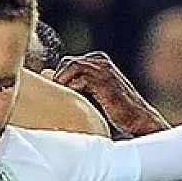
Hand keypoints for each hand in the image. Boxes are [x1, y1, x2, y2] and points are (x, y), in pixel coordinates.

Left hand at [51, 52, 168, 136]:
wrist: (137, 120)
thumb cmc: (113, 111)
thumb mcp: (87, 95)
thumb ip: (69, 84)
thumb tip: (44, 72)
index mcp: (98, 61)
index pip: (67, 63)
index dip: (59, 79)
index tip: (56, 96)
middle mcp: (100, 60)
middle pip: (66, 63)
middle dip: (59, 80)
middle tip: (58, 99)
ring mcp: (102, 67)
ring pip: (70, 67)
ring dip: (63, 84)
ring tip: (65, 101)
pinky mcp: (103, 77)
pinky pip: (78, 76)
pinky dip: (71, 88)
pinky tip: (75, 103)